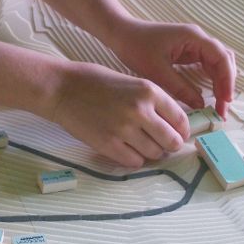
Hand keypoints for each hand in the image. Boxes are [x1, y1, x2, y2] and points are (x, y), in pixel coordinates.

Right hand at [49, 61, 187, 167]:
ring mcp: (124, 129)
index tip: (179, 135)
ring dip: (152, 153)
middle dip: (170, 145)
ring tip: (141, 145)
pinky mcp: (108, 145)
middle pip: (171, 141)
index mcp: (149, 91)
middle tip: (163, 145)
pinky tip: (127, 149)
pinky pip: (134, 162)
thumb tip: (171, 124)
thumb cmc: (94, 81)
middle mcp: (140, 111)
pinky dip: (134, 159)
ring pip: (154, 153)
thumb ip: (152, 101)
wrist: (61, 88)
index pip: (180, 119)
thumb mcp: (131, 82)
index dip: (182, 131)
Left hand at [109, 18, 235, 117]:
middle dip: (226, 84)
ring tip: (219, 105)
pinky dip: (212, 80)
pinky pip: (207, 66)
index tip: (226, 99)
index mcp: (193, 37)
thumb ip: (180, 88)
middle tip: (222, 108)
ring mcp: (194, 45)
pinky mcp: (188, 52)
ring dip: (221, 83)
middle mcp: (198, 39)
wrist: (122, 34)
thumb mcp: (157, 71)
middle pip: (224, 60)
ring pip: (218, 63)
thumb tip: (200, 105)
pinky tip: (210, 96)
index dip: (227, 79)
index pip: (221, 57)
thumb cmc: (137, 47)